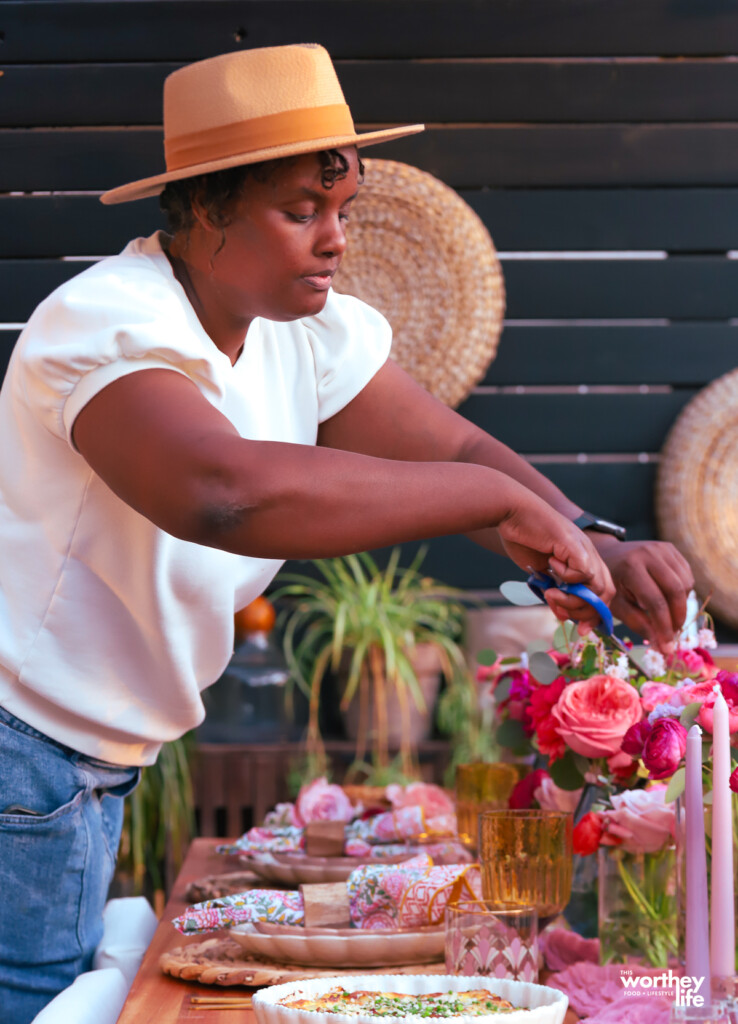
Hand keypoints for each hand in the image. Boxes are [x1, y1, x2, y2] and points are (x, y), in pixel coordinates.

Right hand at [498, 496, 615, 627]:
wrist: (511, 511)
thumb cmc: (522, 537)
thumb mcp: (541, 572)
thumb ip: (554, 591)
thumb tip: (563, 614)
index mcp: (583, 561)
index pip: (602, 594)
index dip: (595, 614)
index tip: (581, 629)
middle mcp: (589, 554)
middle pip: (605, 594)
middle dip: (585, 612)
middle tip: (560, 612)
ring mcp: (584, 548)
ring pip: (598, 587)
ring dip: (574, 600)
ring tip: (552, 594)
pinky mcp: (575, 544)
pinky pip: (584, 572)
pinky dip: (568, 576)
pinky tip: (551, 565)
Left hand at [592, 537, 693, 653]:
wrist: (608, 555)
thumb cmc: (611, 584)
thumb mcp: (616, 605)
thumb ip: (638, 624)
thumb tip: (662, 646)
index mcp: (631, 567)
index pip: (655, 601)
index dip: (664, 627)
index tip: (667, 646)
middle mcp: (649, 553)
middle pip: (676, 591)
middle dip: (678, 617)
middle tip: (672, 634)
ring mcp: (661, 548)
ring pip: (685, 584)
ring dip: (681, 606)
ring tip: (667, 617)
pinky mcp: (670, 548)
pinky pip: (687, 576)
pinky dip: (683, 593)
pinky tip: (668, 599)